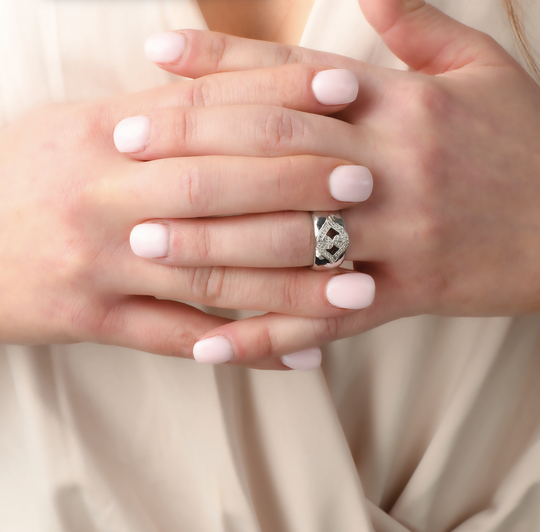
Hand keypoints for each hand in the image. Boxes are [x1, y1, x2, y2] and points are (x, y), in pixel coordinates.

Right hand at [0, 76, 372, 368]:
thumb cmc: (30, 174)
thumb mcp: (82, 126)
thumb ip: (156, 110)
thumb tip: (231, 82)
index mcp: (105, 134)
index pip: (209, 106)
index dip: (280, 92)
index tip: (346, 91)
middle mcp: (105, 195)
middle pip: (216, 186)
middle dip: (295, 182)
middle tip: (364, 183)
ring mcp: (100, 263)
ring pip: (211, 273)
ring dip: (290, 284)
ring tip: (358, 289)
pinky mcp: (93, 319)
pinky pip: (180, 340)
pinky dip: (245, 351)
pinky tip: (303, 357)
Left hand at [131, 0, 539, 367]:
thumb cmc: (526, 142)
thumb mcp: (482, 70)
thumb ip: (420, 24)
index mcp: (401, 107)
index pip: (291, 80)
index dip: (220, 65)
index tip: (155, 56)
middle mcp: (390, 170)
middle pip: (272, 157)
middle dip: (194, 155)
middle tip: (123, 157)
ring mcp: (394, 239)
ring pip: (287, 243)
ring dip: (210, 246)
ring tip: (143, 245)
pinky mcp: (404, 296)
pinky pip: (321, 319)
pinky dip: (264, 336)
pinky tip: (210, 346)